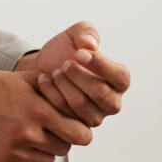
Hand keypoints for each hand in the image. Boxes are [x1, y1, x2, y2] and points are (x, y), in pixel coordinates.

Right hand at [0, 68, 92, 161]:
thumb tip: (75, 97)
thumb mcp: (24, 79)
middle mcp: (28, 134)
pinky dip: (28, 158)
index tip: (73, 126)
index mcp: (38, 111)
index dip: (80, 130)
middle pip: (65, 149)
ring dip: (45, 150)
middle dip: (62, 139)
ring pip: (47, 160)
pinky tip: (18, 143)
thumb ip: (52, 89)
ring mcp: (15, 152)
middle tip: (52, 130)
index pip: (79, 133)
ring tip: (33, 136)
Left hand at [16, 21, 130, 127]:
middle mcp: (111, 103)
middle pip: (100, 93)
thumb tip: (90, 45)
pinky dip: (51, 94)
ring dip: (64, 85)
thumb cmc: (63, 53)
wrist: (41, 70)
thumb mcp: (74, 35)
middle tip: (64, 64)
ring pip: (80, 104)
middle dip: (79, 76)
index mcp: (119, 81)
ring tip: (55, 72)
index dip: (100, 65)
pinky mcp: (74, 128)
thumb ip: (86, 33)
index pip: (120, 77)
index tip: (80, 53)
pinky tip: (44, 80)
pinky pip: (63, 114)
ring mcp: (94, 118)